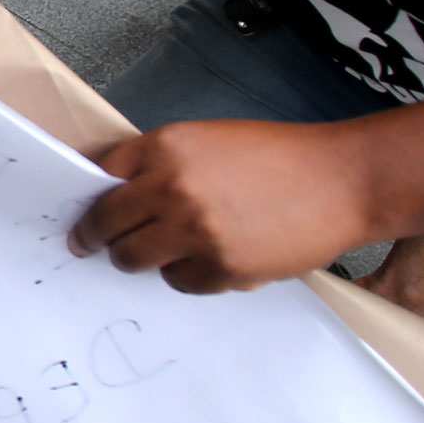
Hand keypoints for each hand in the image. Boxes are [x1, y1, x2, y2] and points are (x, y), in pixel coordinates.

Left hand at [67, 120, 377, 294]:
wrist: (343, 180)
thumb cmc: (281, 157)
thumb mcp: (210, 141)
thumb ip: (163, 164)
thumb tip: (117, 190)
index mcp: (167, 147)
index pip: (101, 177)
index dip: (88, 201)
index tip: (80, 218)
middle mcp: (173, 187)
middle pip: (107, 224)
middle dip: (97, 238)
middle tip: (93, 246)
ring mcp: (195, 230)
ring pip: (134, 259)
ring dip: (139, 259)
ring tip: (160, 252)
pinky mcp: (221, 267)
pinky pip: (180, 282)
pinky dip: (188, 275)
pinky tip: (212, 257)